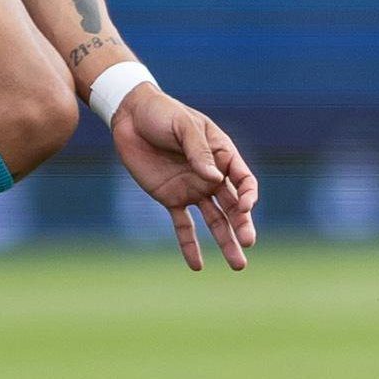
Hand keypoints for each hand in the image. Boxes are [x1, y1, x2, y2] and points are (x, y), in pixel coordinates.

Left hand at [112, 88, 258, 271]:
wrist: (130, 116)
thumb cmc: (162, 113)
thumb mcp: (182, 125)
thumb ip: (198, 150)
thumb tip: (214, 179)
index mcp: (221, 154)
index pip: (243, 180)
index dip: (247, 195)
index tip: (244, 207)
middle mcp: (211, 176)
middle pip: (233, 205)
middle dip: (242, 224)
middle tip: (248, 242)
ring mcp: (192, 189)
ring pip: (215, 220)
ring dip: (226, 241)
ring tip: (238, 265)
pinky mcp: (171, 198)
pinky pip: (183, 225)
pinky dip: (190, 245)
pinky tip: (197, 265)